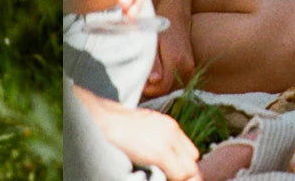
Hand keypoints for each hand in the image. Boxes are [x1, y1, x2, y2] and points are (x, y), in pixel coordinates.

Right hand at [74, 86, 201, 180]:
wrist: (103, 119)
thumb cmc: (116, 125)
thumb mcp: (142, 126)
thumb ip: (155, 138)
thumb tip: (158, 157)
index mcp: (168, 125)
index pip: (190, 151)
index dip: (182, 164)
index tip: (173, 173)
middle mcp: (172, 131)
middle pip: (192, 159)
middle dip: (183, 171)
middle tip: (168, 175)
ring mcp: (167, 141)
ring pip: (188, 170)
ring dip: (178, 176)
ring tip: (162, 176)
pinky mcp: (160, 153)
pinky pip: (180, 174)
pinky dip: (172, 178)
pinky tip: (157, 177)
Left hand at [145, 15, 196, 97]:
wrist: (176, 14)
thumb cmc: (160, 25)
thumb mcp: (152, 41)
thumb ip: (154, 63)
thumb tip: (154, 81)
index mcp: (175, 60)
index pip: (162, 88)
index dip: (149, 90)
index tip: (140, 83)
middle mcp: (186, 66)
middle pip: (168, 89)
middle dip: (154, 88)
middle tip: (142, 79)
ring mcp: (190, 67)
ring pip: (173, 86)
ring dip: (161, 85)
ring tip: (150, 73)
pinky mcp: (191, 66)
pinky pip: (178, 80)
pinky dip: (168, 80)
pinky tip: (160, 71)